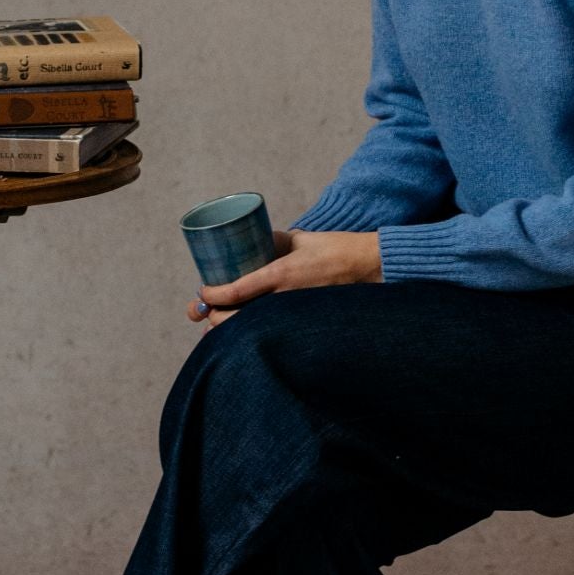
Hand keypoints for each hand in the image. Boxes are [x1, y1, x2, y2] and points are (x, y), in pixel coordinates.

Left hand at [185, 229, 381, 329]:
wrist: (370, 269)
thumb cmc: (335, 250)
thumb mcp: (298, 239)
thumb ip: (271, 242)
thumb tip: (248, 243)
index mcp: (279, 275)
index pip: (232, 292)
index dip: (209, 295)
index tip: (203, 291)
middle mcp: (282, 301)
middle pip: (231, 321)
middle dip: (212, 316)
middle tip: (206, 308)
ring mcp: (291, 316)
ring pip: (246, 334)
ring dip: (228, 329)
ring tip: (222, 320)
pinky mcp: (300, 325)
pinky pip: (267, 334)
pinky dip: (250, 335)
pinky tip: (243, 332)